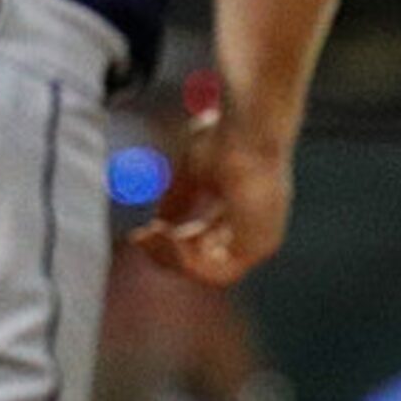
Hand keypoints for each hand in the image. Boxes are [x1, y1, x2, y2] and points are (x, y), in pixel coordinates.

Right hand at [130, 106, 292, 287]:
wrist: (247, 127)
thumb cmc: (225, 137)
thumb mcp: (192, 172)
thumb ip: (179, 199)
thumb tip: (159, 224)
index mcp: (244, 208)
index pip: (204, 241)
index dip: (170, 242)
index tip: (139, 233)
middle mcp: (255, 227)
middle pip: (205, 260)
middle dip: (166, 252)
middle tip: (139, 237)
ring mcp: (262, 238)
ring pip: (208, 271)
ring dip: (172, 257)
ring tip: (152, 233)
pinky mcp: (261, 247)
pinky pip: (218, 274)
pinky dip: (187, 260)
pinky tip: (168, 237)